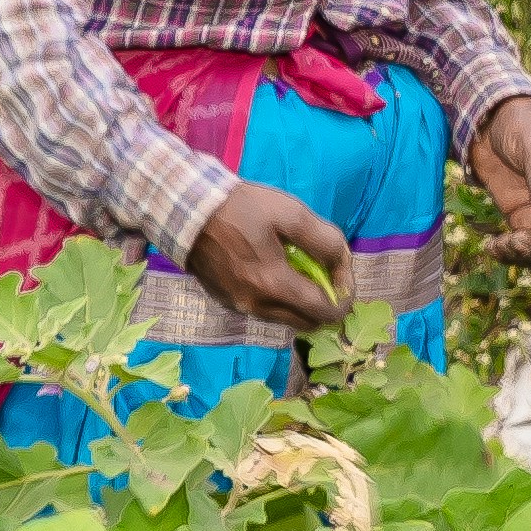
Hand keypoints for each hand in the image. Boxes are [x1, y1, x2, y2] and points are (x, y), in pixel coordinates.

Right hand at [186, 180, 356, 331]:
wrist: (186, 210)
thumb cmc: (241, 207)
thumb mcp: (291, 214)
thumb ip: (326, 241)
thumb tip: (343, 265)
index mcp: (274, 285)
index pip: (326, 311)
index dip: (344, 296)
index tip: (343, 274)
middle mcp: (257, 306)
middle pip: (308, 323)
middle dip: (326, 305)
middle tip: (326, 276)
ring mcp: (240, 306)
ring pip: (286, 319)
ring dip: (302, 304)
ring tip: (300, 272)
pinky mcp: (227, 302)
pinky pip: (265, 311)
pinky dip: (280, 300)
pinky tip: (274, 272)